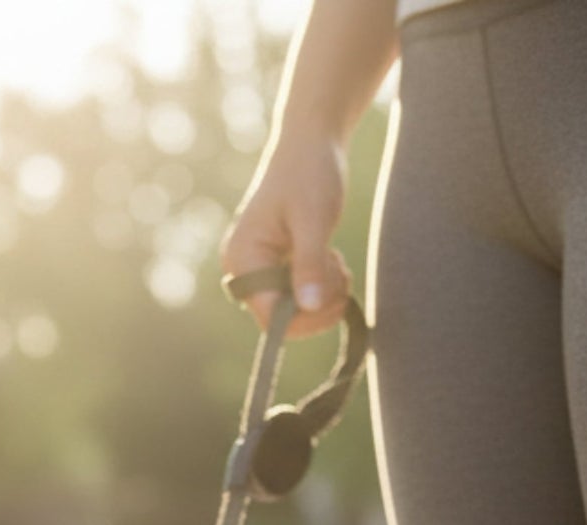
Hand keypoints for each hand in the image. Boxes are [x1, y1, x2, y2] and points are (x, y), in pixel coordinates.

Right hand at [220, 133, 351, 338]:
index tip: (336, 297)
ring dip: (324, 297)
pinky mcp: (275, 268)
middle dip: (318, 306)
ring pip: (294, 311)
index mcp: (243, 258)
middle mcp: (244, 269)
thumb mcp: (314, 219)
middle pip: (282, 319)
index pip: (269, 315)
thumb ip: (310, 264)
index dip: (304, 318)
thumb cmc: (310, 173)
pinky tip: (331, 260)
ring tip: (337, 261)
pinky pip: (298, 297)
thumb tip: (309, 307)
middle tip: (343, 274)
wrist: (311, 143)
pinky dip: (322, 288)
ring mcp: (259, 270)